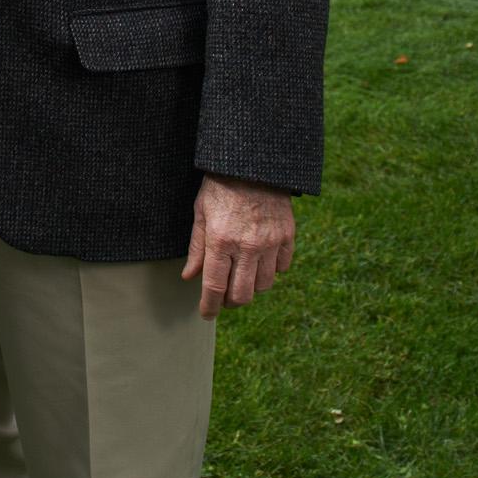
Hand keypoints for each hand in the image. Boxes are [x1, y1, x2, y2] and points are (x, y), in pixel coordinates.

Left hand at [182, 174, 295, 318]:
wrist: (253, 163)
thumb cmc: (220, 186)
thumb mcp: (201, 213)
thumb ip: (196, 248)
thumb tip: (189, 277)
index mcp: (221, 241)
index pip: (215, 287)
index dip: (209, 306)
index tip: (206, 314)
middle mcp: (248, 246)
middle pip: (242, 294)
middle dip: (230, 302)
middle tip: (223, 297)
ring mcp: (271, 242)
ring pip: (263, 285)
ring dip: (250, 286)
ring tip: (241, 275)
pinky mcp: (287, 236)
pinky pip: (282, 268)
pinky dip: (272, 270)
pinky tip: (260, 260)